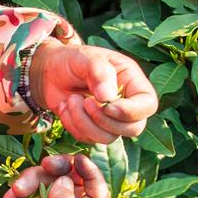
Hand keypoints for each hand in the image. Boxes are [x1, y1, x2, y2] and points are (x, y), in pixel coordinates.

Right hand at [0, 154, 109, 197]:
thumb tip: (66, 180)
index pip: (99, 196)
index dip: (93, 174)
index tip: (79, 159)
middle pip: (74, 180)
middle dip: (58, 169)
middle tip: (45, 163)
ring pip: (50, 178)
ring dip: (31, 181)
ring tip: (16, 193)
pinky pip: (30, 185)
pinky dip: (17, 192)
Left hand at [30, 41, 157, 144]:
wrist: (50, 72)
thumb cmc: (72, 60)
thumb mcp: (85, 58)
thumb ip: (99, 73)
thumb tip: (108, 98)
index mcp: (132, 81)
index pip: (148, 105)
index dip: (131, 111)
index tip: (106, 105)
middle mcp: (126, 102)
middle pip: (133, 128)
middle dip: (105, 120)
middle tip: (85, 101)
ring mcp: (110, 119)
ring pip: (108, 138)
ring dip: (84, 122)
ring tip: (70, 100)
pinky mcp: (93, 129)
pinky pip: (88, 139)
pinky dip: (73, 126)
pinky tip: (65, 107)